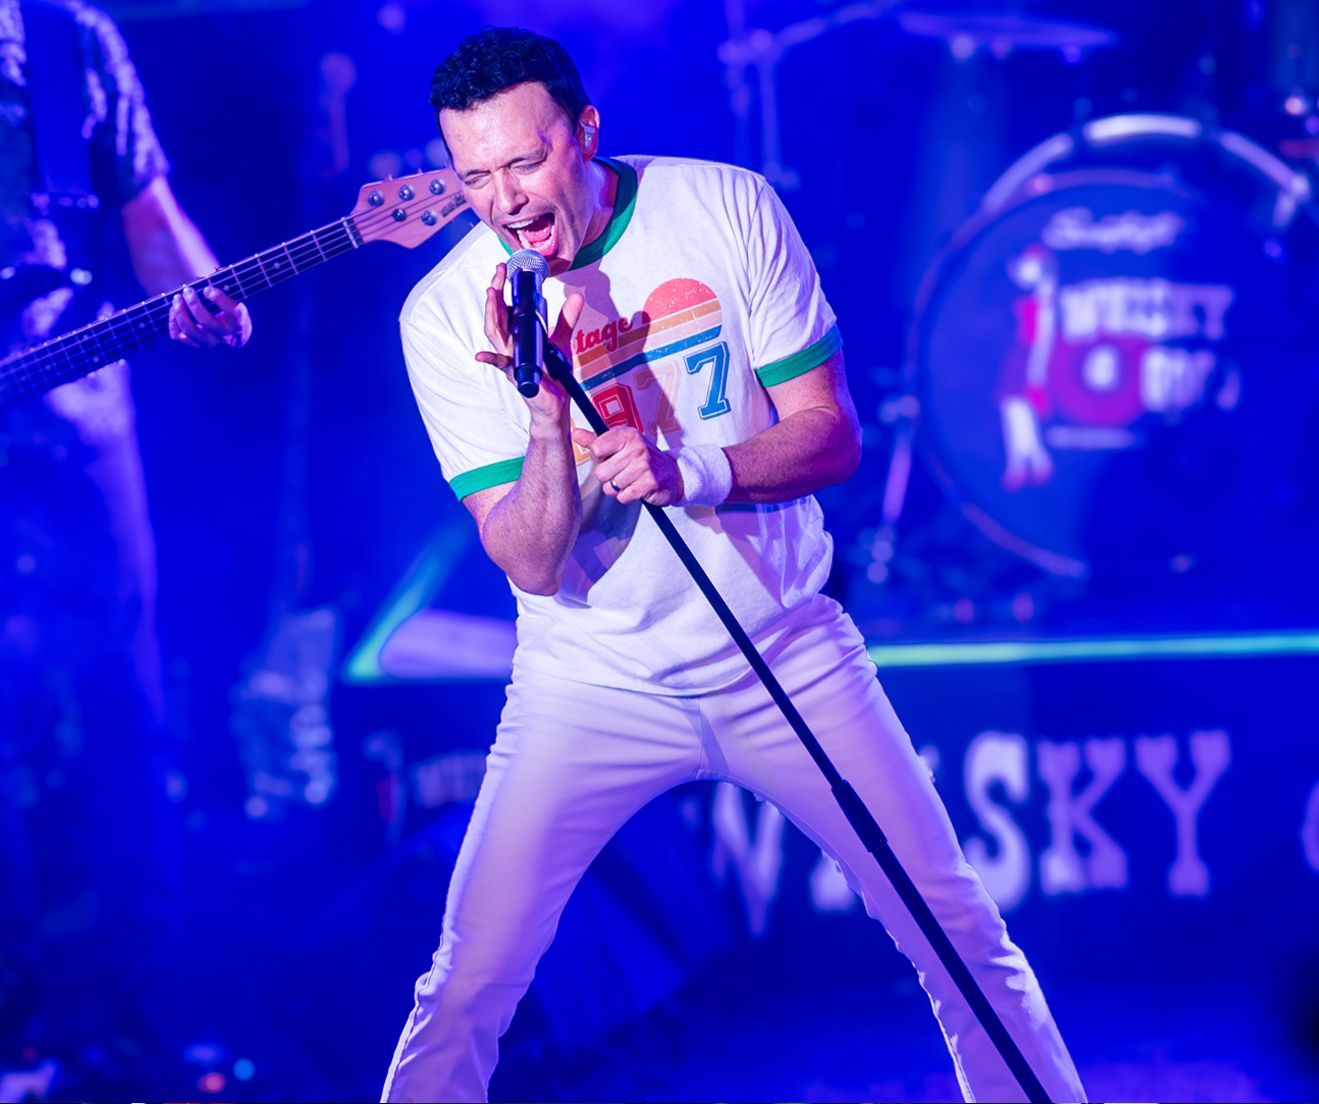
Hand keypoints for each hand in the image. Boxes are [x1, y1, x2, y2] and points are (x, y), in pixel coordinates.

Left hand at [168, 284, 250, 348]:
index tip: (207, 289)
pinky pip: (179, 336)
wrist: (232, 334)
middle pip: (206, 321)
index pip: (233, 312)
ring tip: (177, 298)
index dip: (219, 299)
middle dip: (194, 304)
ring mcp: (209, 342)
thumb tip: (200, 281)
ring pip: (190, 330)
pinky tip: (174, 310)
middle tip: (187, 290)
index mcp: (239, 323)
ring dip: (180, 312)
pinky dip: (173, 322)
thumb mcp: (233, 302)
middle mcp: (225, 336)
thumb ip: (221, 294)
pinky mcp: (196, 343)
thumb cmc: (230, 311)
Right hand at [475, 263, 582, 429]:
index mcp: (518, 337)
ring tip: (491, 293)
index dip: (502, 290)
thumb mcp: (560, 342)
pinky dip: (491, 361)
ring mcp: (511, 361)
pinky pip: (501, 366)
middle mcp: (510, 347)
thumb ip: (566, 319)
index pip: (505, 310)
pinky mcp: (517, 376)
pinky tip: (481, 356)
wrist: (555, 405)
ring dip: (492, 314)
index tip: (505, 270)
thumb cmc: (553, 375)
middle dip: (494, 294)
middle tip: (497, 273)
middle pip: (496, 317)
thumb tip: (576, 296)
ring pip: (496, 335)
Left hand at [571, 425, 683, 505]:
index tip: (611, 457)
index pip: (596, 449)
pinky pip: (623, 497)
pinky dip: (627, 496)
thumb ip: (595, 440)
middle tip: (622, 472)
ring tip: (629, 480)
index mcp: (627, 435)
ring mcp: (644, 466)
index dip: (600, 458)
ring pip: (610, 487)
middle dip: (608, 477)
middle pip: (601, 473)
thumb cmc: (640, 458)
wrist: (671, 473)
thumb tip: (575, 433)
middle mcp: (637, 448)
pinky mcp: (649, 483)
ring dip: (617, 488)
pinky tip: (636, 488)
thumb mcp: (620, 444)